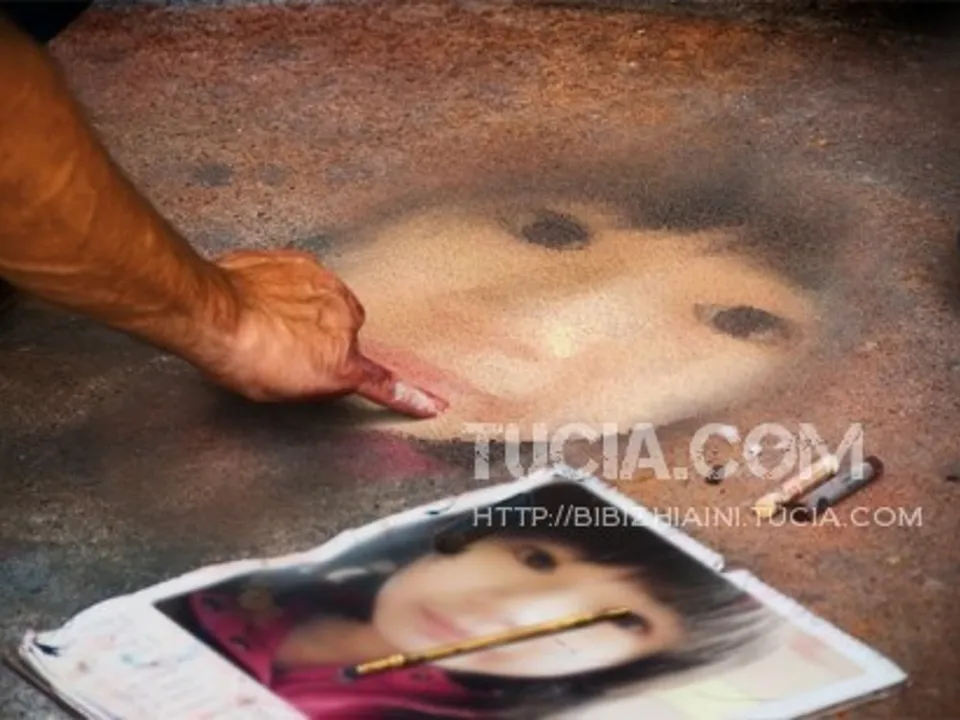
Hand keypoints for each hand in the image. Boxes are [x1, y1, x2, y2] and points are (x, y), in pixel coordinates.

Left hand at [196, 249, 446, 416]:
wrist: (214, 311)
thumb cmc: (241, 355)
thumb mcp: (282, 391)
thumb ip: (318, 381)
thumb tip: (328, 374)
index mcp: (342, 364)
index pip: (383, 385)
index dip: (411, 396)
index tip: (433, 403)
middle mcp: (345, 323)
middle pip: (349, 334)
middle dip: (327, 340)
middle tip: (289, 347)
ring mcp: (328, 288)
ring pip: (330, 303)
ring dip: (310, 311)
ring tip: (273, 319)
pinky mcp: (306, 263)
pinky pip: (306, 279)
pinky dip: (290, 289)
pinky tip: (265, 298)